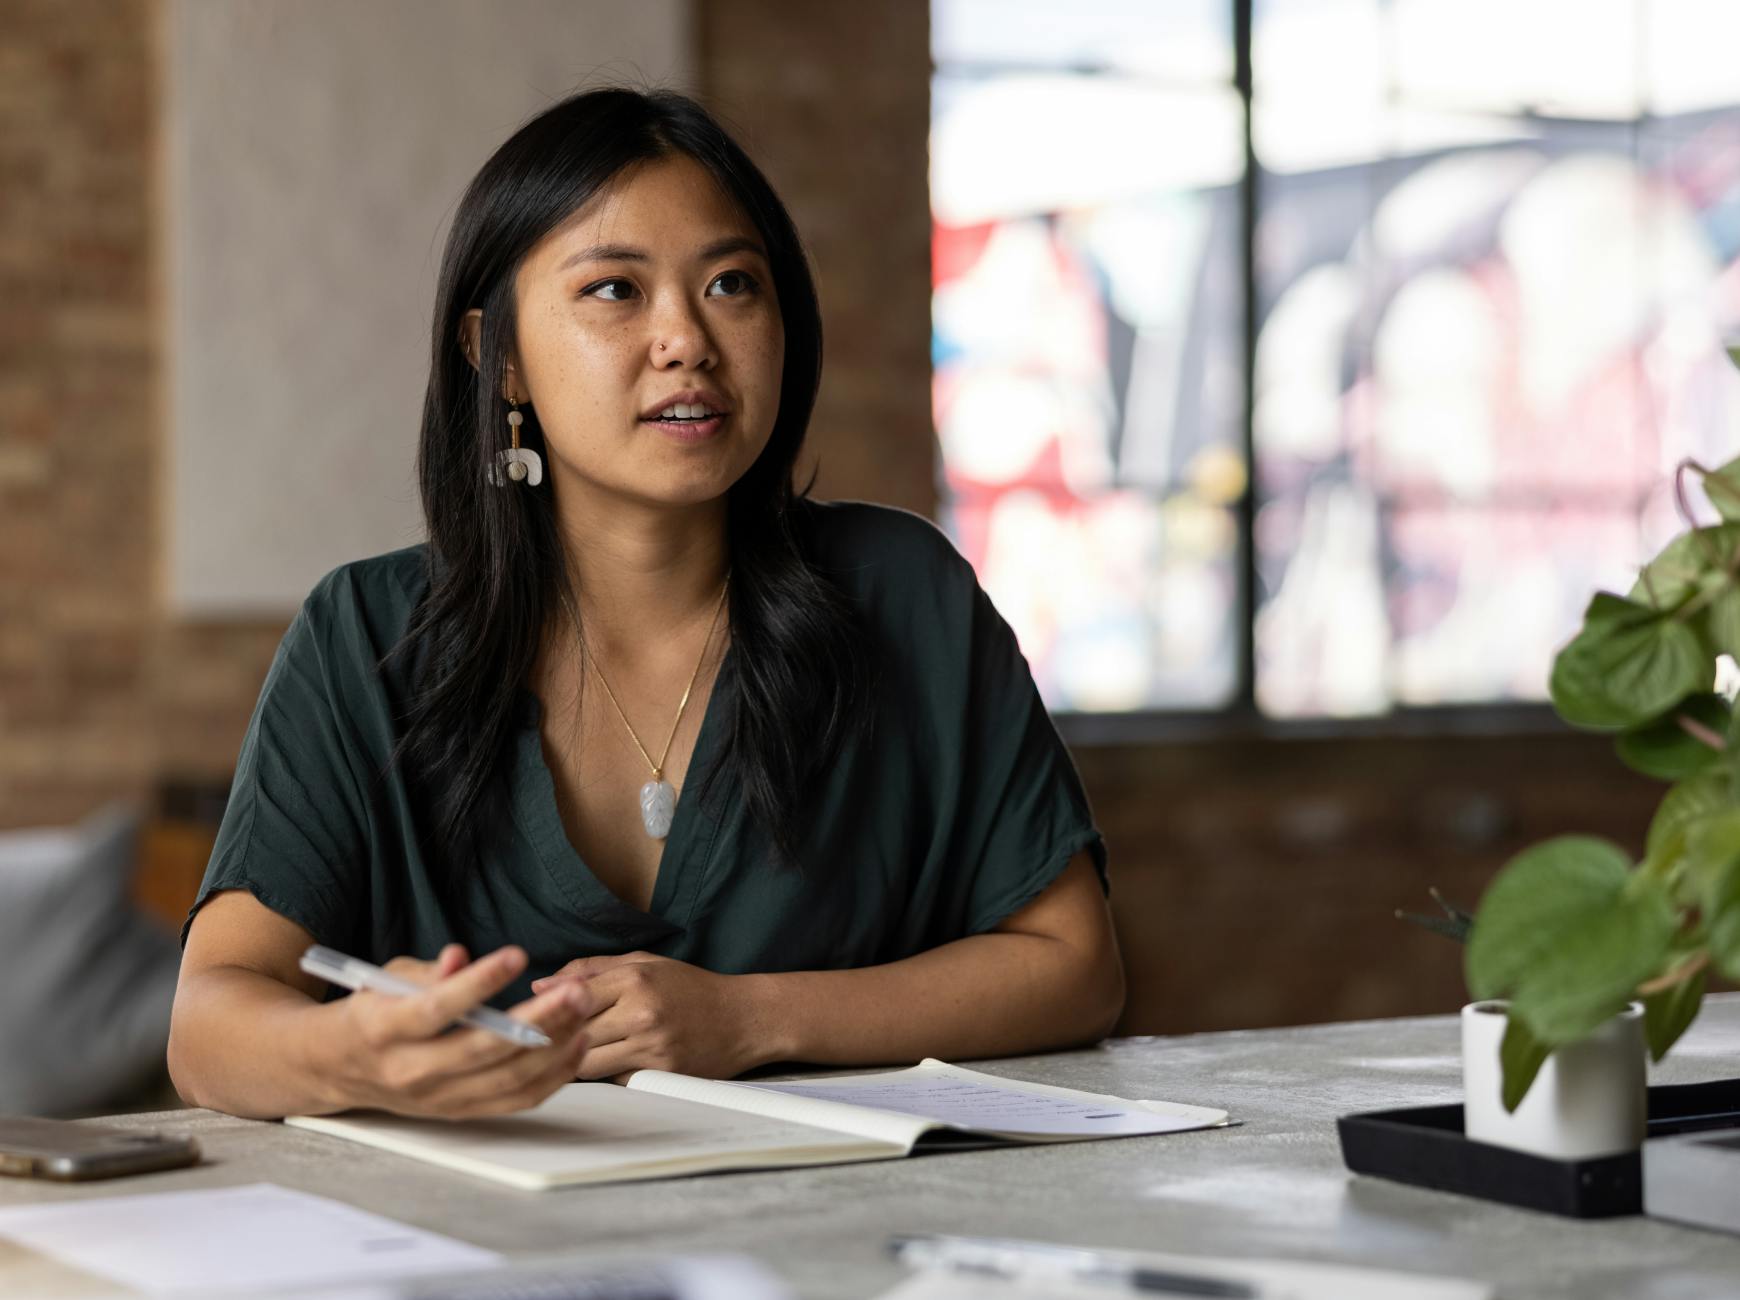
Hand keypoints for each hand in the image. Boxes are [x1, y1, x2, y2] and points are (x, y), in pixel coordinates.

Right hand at [323, 944, 592, 1117]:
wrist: (335, 1068)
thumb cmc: (370, 1013)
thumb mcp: (383, 981)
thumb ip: (425, 971)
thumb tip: (459, 956)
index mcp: (384, 1030)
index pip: (436, 1008)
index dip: (478, 983)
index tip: (517, 955)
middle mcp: (411, 1071)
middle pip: (482, 1049)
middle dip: (537, 1020)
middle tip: (574, 990)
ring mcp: (437, 1098)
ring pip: (506, 1079)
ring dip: (554, 1046)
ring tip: (583, 1010)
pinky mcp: (458, 1113)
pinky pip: (515, 1100)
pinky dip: (552, 1076)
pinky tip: (576, 1043)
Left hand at [532, 952, 766, 1079]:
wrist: (744, 1018)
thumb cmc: (691, 988)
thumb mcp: (645, 964)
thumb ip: (591, 969)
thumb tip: (541, 983)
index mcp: (635, 979)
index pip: (571, 998)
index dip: (552, 1010)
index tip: (543, 1015)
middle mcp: (642, 1012)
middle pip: (574, 1035)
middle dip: (562, 1038)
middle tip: (557, 1038)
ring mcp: (652, 1047)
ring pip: (587, 1064)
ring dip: (581, 1060)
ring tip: (589, 1048)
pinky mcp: (661, 1074)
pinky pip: (614, 1081)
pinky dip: (609, 1074)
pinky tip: (620, 1060)